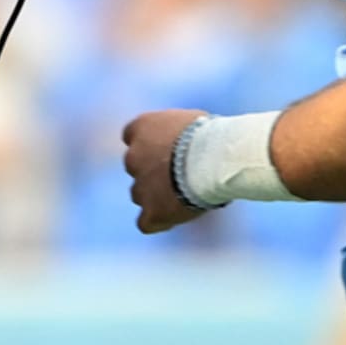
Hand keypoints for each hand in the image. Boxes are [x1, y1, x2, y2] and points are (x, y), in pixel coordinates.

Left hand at [122, 107, 209, 233]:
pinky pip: (146, 222)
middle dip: (151, 170)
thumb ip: (176, 132)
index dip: (150, 144)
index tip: (166, 149)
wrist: (212, 160)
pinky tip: (175, 216)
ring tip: (183, 196)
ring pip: (139, 194)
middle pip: (136, 166)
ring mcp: (140, 186)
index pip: (133, 135)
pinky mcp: (151, 213)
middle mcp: (133, 156)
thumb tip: (185, 140)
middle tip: (178, 174)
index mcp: (141, 128)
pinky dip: (158, 221)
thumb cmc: (208, 135)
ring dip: (154, 196)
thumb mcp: (190, 121)